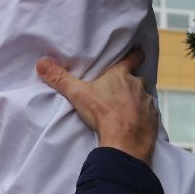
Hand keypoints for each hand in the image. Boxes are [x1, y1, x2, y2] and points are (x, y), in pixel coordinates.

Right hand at [36, 49, 158, 163]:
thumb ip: (60, 78)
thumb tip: (42, 63)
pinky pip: (149, 114)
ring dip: (137, 101)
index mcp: (121, 75)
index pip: (134, 57)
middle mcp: (138, 85)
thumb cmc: (103, 113)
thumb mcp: (78, 94)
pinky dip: (143, 117)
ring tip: (126, 110)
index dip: (135, 55)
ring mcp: (147, 102)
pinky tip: (135, 123)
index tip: (136, 53)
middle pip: (138, 79)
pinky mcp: (153, 119)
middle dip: (131, 83)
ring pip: (144, 97)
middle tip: (121, 90)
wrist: (124, 140)